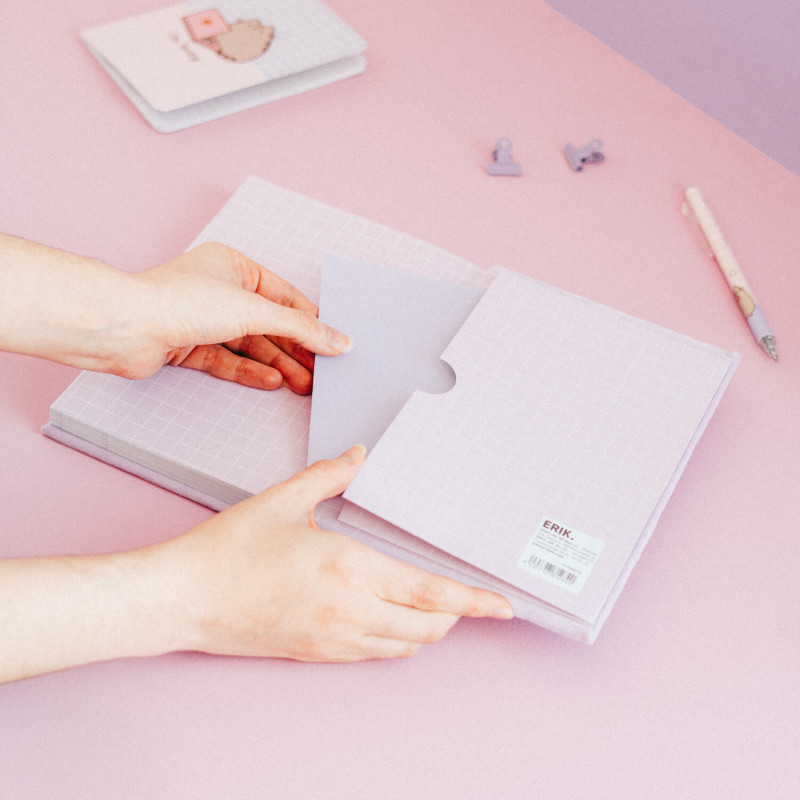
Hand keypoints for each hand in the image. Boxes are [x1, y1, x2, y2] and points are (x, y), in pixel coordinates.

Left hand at [129, 242, 350, 393]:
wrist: (126, 328)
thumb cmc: (177, 302)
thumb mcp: (254, 311)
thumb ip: (300, 327)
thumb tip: (337, 338)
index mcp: (233, 266)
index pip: (284, 296)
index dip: (311, 320)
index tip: (334, 342)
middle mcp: (218, 290)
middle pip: (268, 324)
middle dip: (295, 350)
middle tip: (320, 372)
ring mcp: (202, 319)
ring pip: (249, 345)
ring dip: (277, 364)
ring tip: (302, 384)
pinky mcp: (188, 346)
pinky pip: (227, 360)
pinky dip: (249, 371)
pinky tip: (272, 381)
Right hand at [157, 446, 513, 661]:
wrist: (183, 598)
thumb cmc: (229, 549)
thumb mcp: (283, 500)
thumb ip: (330, 474)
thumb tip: (360, 454)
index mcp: (348, 568)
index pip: (429, 592)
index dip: (472, 601)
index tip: (502, 606)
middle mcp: (349, 611)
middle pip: (427, 625)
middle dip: (454, 613)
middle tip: (462, 595)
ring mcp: (333, 639)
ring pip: (405, 646)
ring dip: (426, 628)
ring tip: (431, 607)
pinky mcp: (316, 654)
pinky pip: (374, 655)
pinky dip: (396, 641)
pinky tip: (391, 623)